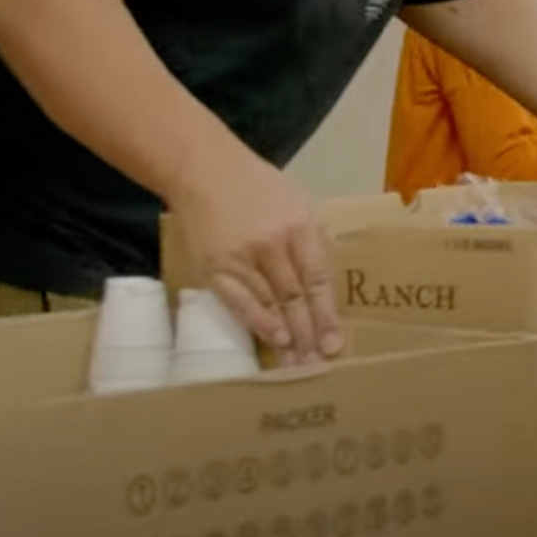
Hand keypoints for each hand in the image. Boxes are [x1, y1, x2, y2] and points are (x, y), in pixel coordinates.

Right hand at [167, 148, 342, 365]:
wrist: (202, 169)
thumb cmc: (256, 184)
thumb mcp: (296, 200)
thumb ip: (311, 238)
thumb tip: (324, 281)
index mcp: (297, 225)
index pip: (317, 278)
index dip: (327, 313)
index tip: (335, 342)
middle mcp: (271, 244)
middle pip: (295, 297)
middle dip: (309, 334)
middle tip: (320, 365)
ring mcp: (240, 257)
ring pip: (270, 304)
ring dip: (287, 337)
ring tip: (300, 366)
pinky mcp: (214, 267)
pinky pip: (239, 302)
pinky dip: (257, 323)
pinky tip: (273, 340)